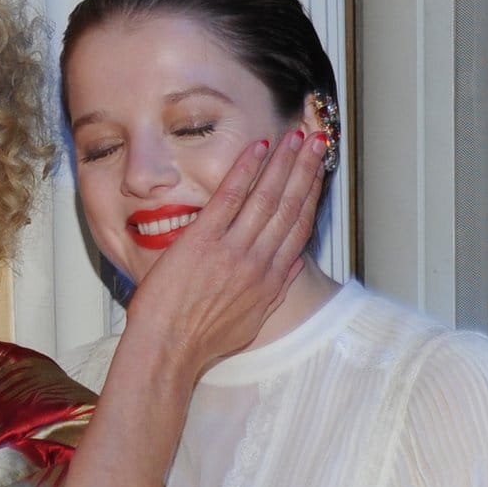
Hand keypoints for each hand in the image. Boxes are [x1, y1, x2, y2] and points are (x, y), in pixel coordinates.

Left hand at [123, 129, 327, 379]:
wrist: (168, 349)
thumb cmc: (201, 341)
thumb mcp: (250, 322)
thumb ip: (274, 291)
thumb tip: (293, 266)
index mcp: (270, 280)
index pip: (298, 228)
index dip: (311, 195)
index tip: (319, 171)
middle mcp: (258, 262)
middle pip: (290, 206)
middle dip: (306, 169)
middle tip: (318, 141)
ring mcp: (233, 249)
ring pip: (267, 197)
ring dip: (284, 163)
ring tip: (296, 137)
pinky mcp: (204, 240)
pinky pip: (230, 197)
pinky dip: (246, 171)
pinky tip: (258, 149)